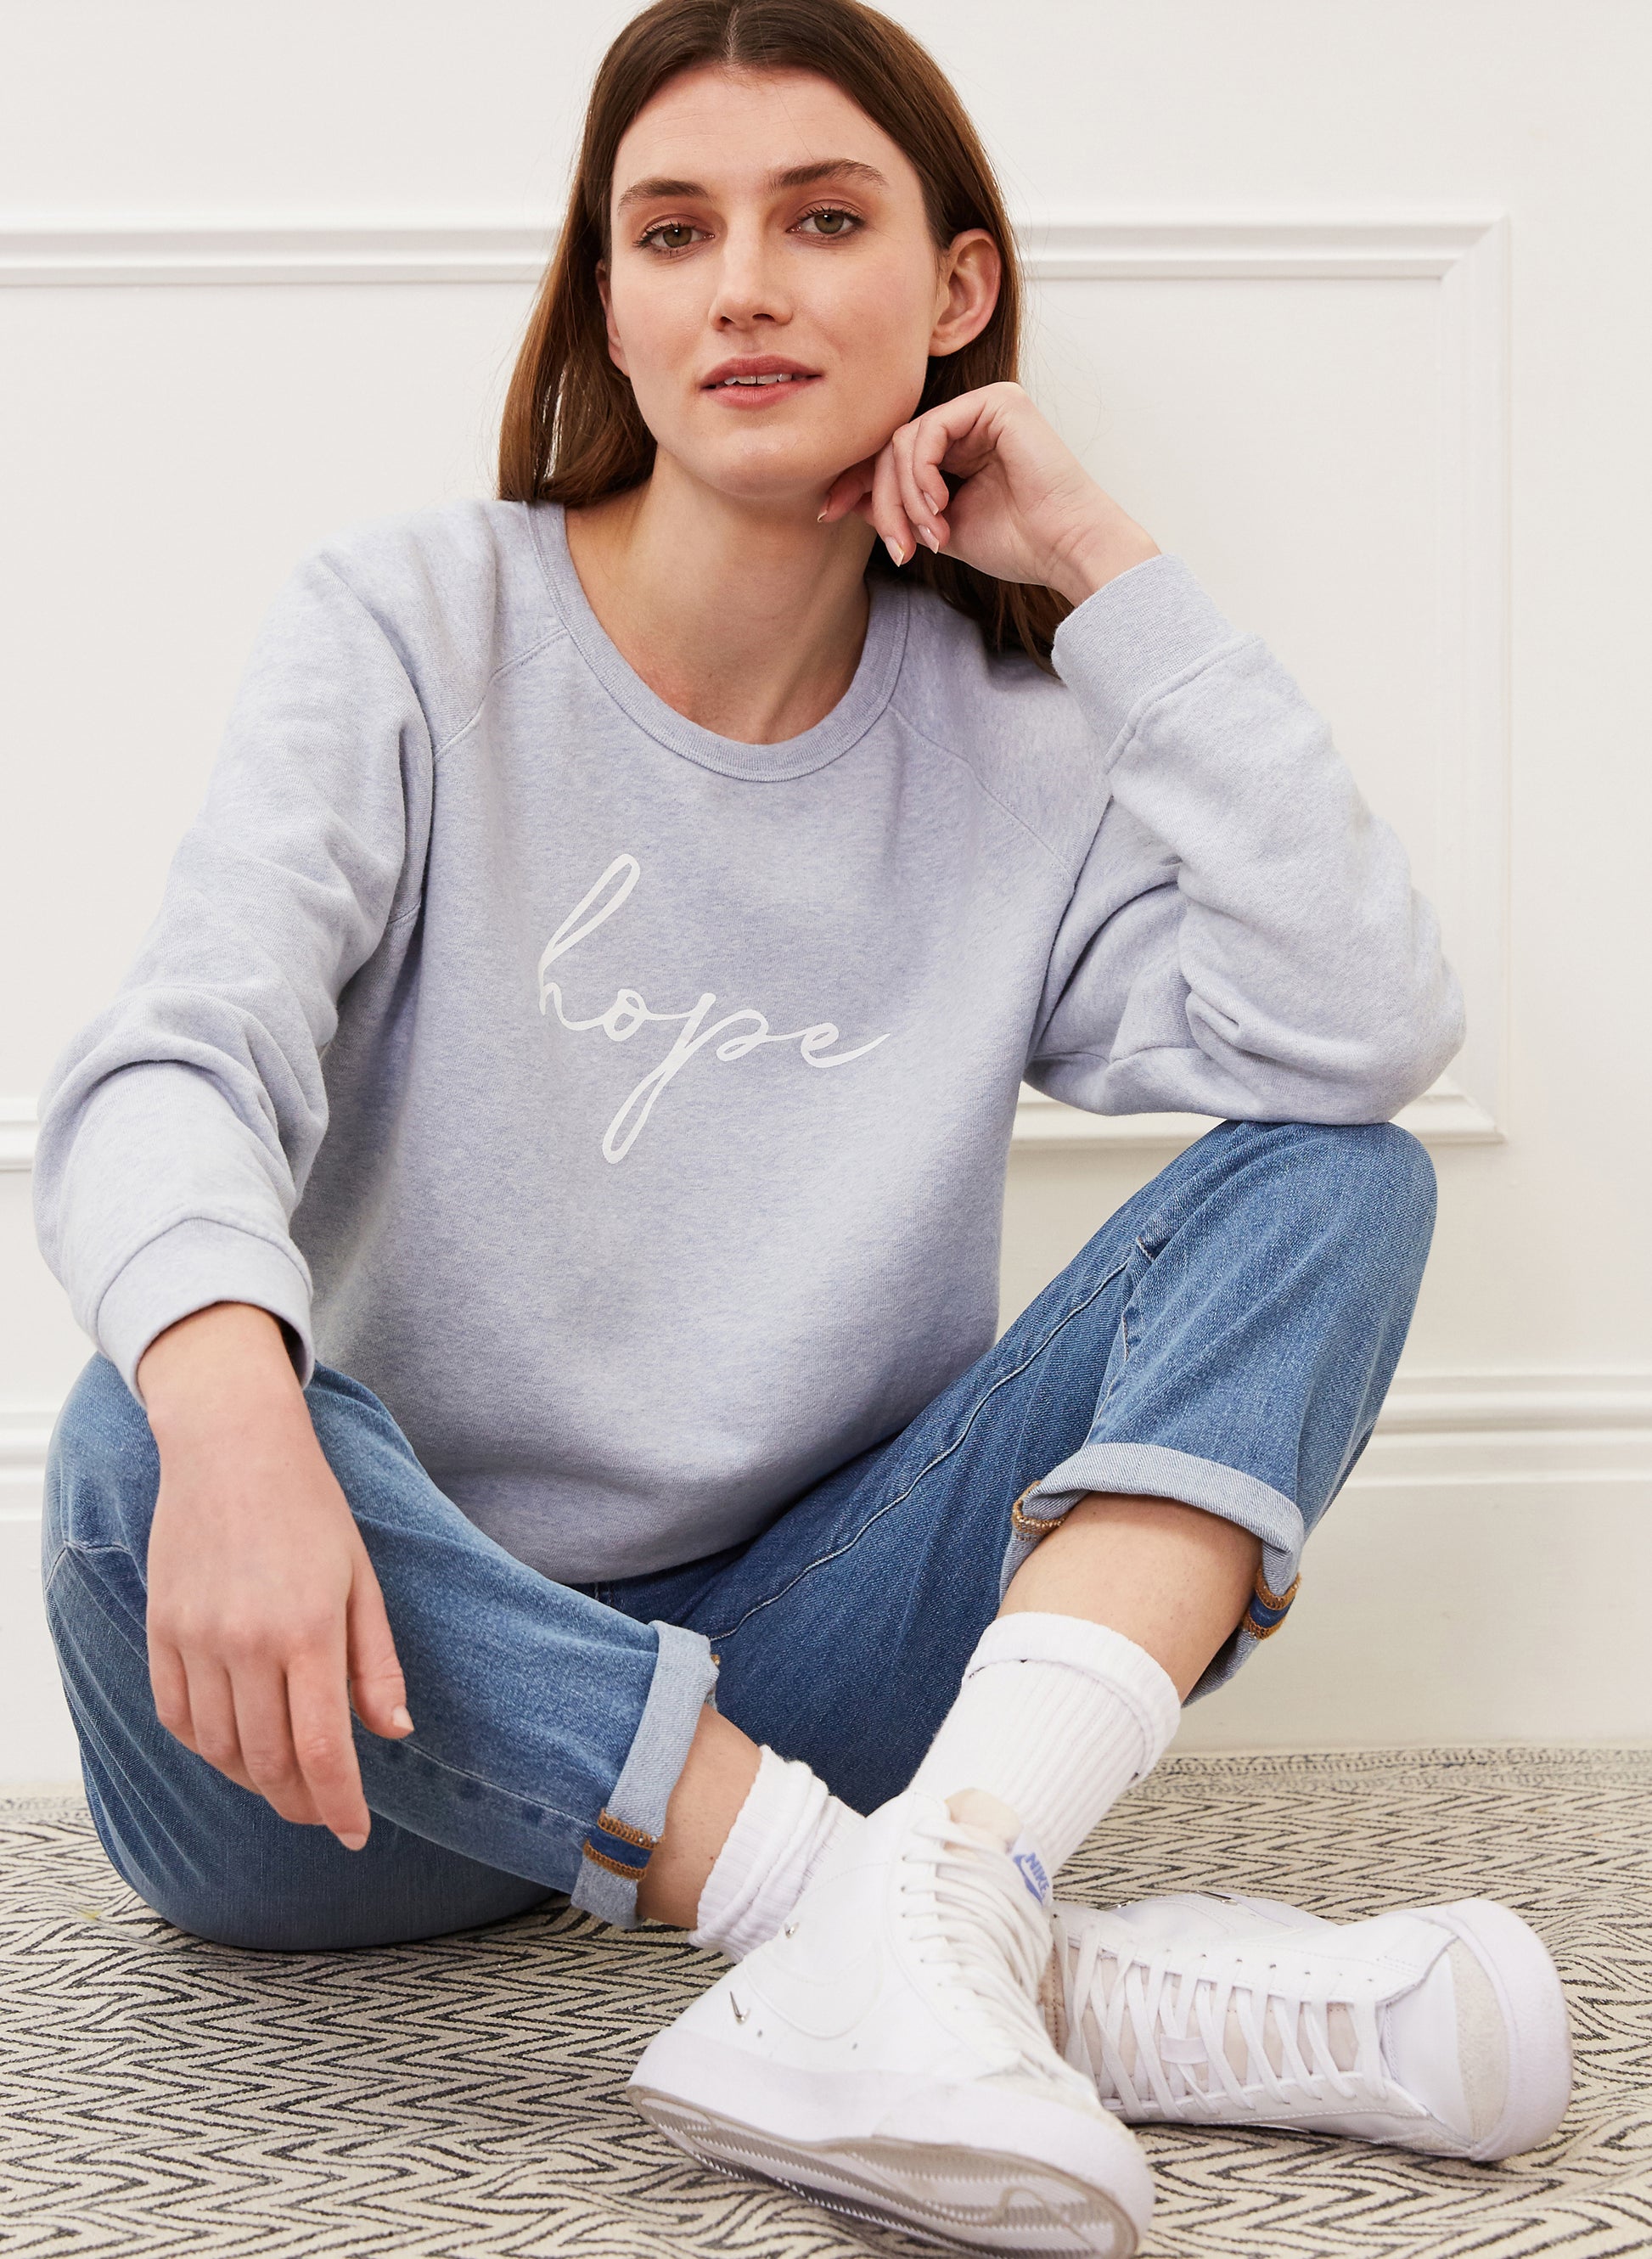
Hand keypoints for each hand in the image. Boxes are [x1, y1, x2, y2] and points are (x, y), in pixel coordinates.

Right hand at [139, 1303, 411, 1847]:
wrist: (232, 1448)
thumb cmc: (310, 1509)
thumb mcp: (362, 1580)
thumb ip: (376, 1663)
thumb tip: (394, 1733)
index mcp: (308, 1630)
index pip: (322, 1750)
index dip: (339, 1805)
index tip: (354, 1834)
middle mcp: (246, 1643)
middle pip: (268, 1762)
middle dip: (300, 1802)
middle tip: (323, 1812)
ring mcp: (196, 1639)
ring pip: (220, 1749)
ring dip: (254, 1780)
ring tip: (285, 1782)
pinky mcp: (162, 1631)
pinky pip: (178, 1716)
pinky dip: (207, 1747)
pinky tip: (235, 1747)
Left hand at [820, 381, 1158, 606]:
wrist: (1067, 549)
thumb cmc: (1018, 544)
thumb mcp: (939, 528)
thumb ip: (898, 508)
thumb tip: (844, 497)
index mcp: (961, 445)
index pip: (893, 452)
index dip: (857, 481)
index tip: (829, 512)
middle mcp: (972, 419)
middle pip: (892, 446)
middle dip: (882, 501)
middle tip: (899, 548)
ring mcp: (984, 405)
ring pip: (904, 441)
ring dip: (905, 497)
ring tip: (932, 535)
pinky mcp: (996, 401)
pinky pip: (928, 432)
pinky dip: (922, 474)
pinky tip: (941, 506)